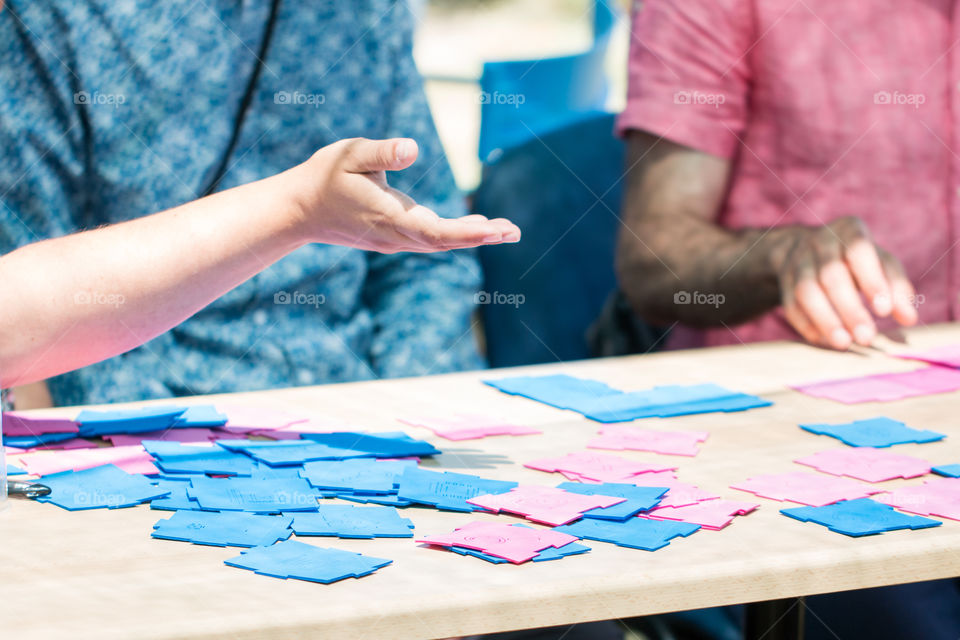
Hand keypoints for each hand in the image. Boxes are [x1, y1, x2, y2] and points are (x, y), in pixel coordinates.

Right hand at [287, 137, 519, 252]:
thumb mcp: (351, 154)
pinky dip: (455, 234)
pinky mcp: (391, 237)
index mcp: (389, 217)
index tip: (496, 230)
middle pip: (445, 241)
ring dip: (472, 237)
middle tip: (515, 231)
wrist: (297, 211)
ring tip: (505, 230)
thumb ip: (383, 151)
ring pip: (439, 242)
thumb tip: (412, 148)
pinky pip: (430, 239)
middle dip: (482, 236)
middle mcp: (395, 235)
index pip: (436, 230)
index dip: (469, 233)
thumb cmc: (324, 177)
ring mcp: (393, 240)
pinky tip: (477, 227)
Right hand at [770, 216, 916, 349]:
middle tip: (867, 338)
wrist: (807, 248)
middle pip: (831, 275)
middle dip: (850, 309)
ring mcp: (797, 261)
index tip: (884, 312)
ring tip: (844, 343)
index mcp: (849, 230)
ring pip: (806, 291)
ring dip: (825, 319)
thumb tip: (909, 318)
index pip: (859, 251)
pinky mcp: (784, 283)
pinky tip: (825, 341)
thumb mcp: (880, 263)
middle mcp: (819, 242)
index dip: (872, 281)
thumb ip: (897, 288)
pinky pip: (791, 306)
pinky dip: (807, 325)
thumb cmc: (856, 260)